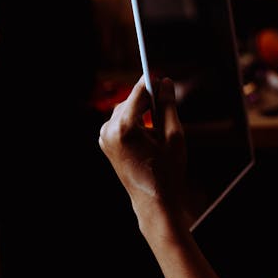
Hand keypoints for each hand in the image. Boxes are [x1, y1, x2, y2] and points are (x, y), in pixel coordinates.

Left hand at [98, 77, 190, 230]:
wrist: (153, 202)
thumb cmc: (167, 170)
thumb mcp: (173, 135)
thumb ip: (168, 105)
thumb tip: (165, 82)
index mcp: (126, 128)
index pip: (139, 92)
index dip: (152, 81)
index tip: (163, 76)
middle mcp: (109, 130)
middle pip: (131, 100)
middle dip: (148, 99)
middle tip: (167, 103)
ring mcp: (104, 138)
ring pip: (126, 110)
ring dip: (142, 111)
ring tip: (159, 126)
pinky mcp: (105, 143)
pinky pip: (121, 122)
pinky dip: (134, 121)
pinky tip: (148, 134)